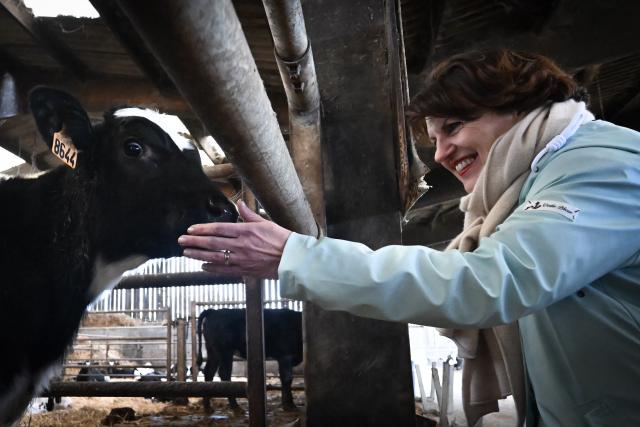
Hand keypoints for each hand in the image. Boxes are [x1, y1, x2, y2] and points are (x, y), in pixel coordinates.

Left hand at [178, 200, 292, 278]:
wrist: (292, 259)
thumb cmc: (281, 239)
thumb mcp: (266, 223)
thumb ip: (249, 215)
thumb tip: (239, 203)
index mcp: (246, 231)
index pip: (219, 229)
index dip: (203, 229)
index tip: (191, 229)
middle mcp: (241, 245)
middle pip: (212, 243)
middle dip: (194, 242)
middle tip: (181, 240)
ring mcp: (241, 259)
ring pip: (214, 257)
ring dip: (198, 255)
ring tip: (186, 253)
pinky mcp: (244, 270)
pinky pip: (224, 270)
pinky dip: (212, 268)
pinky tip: (202, 266)